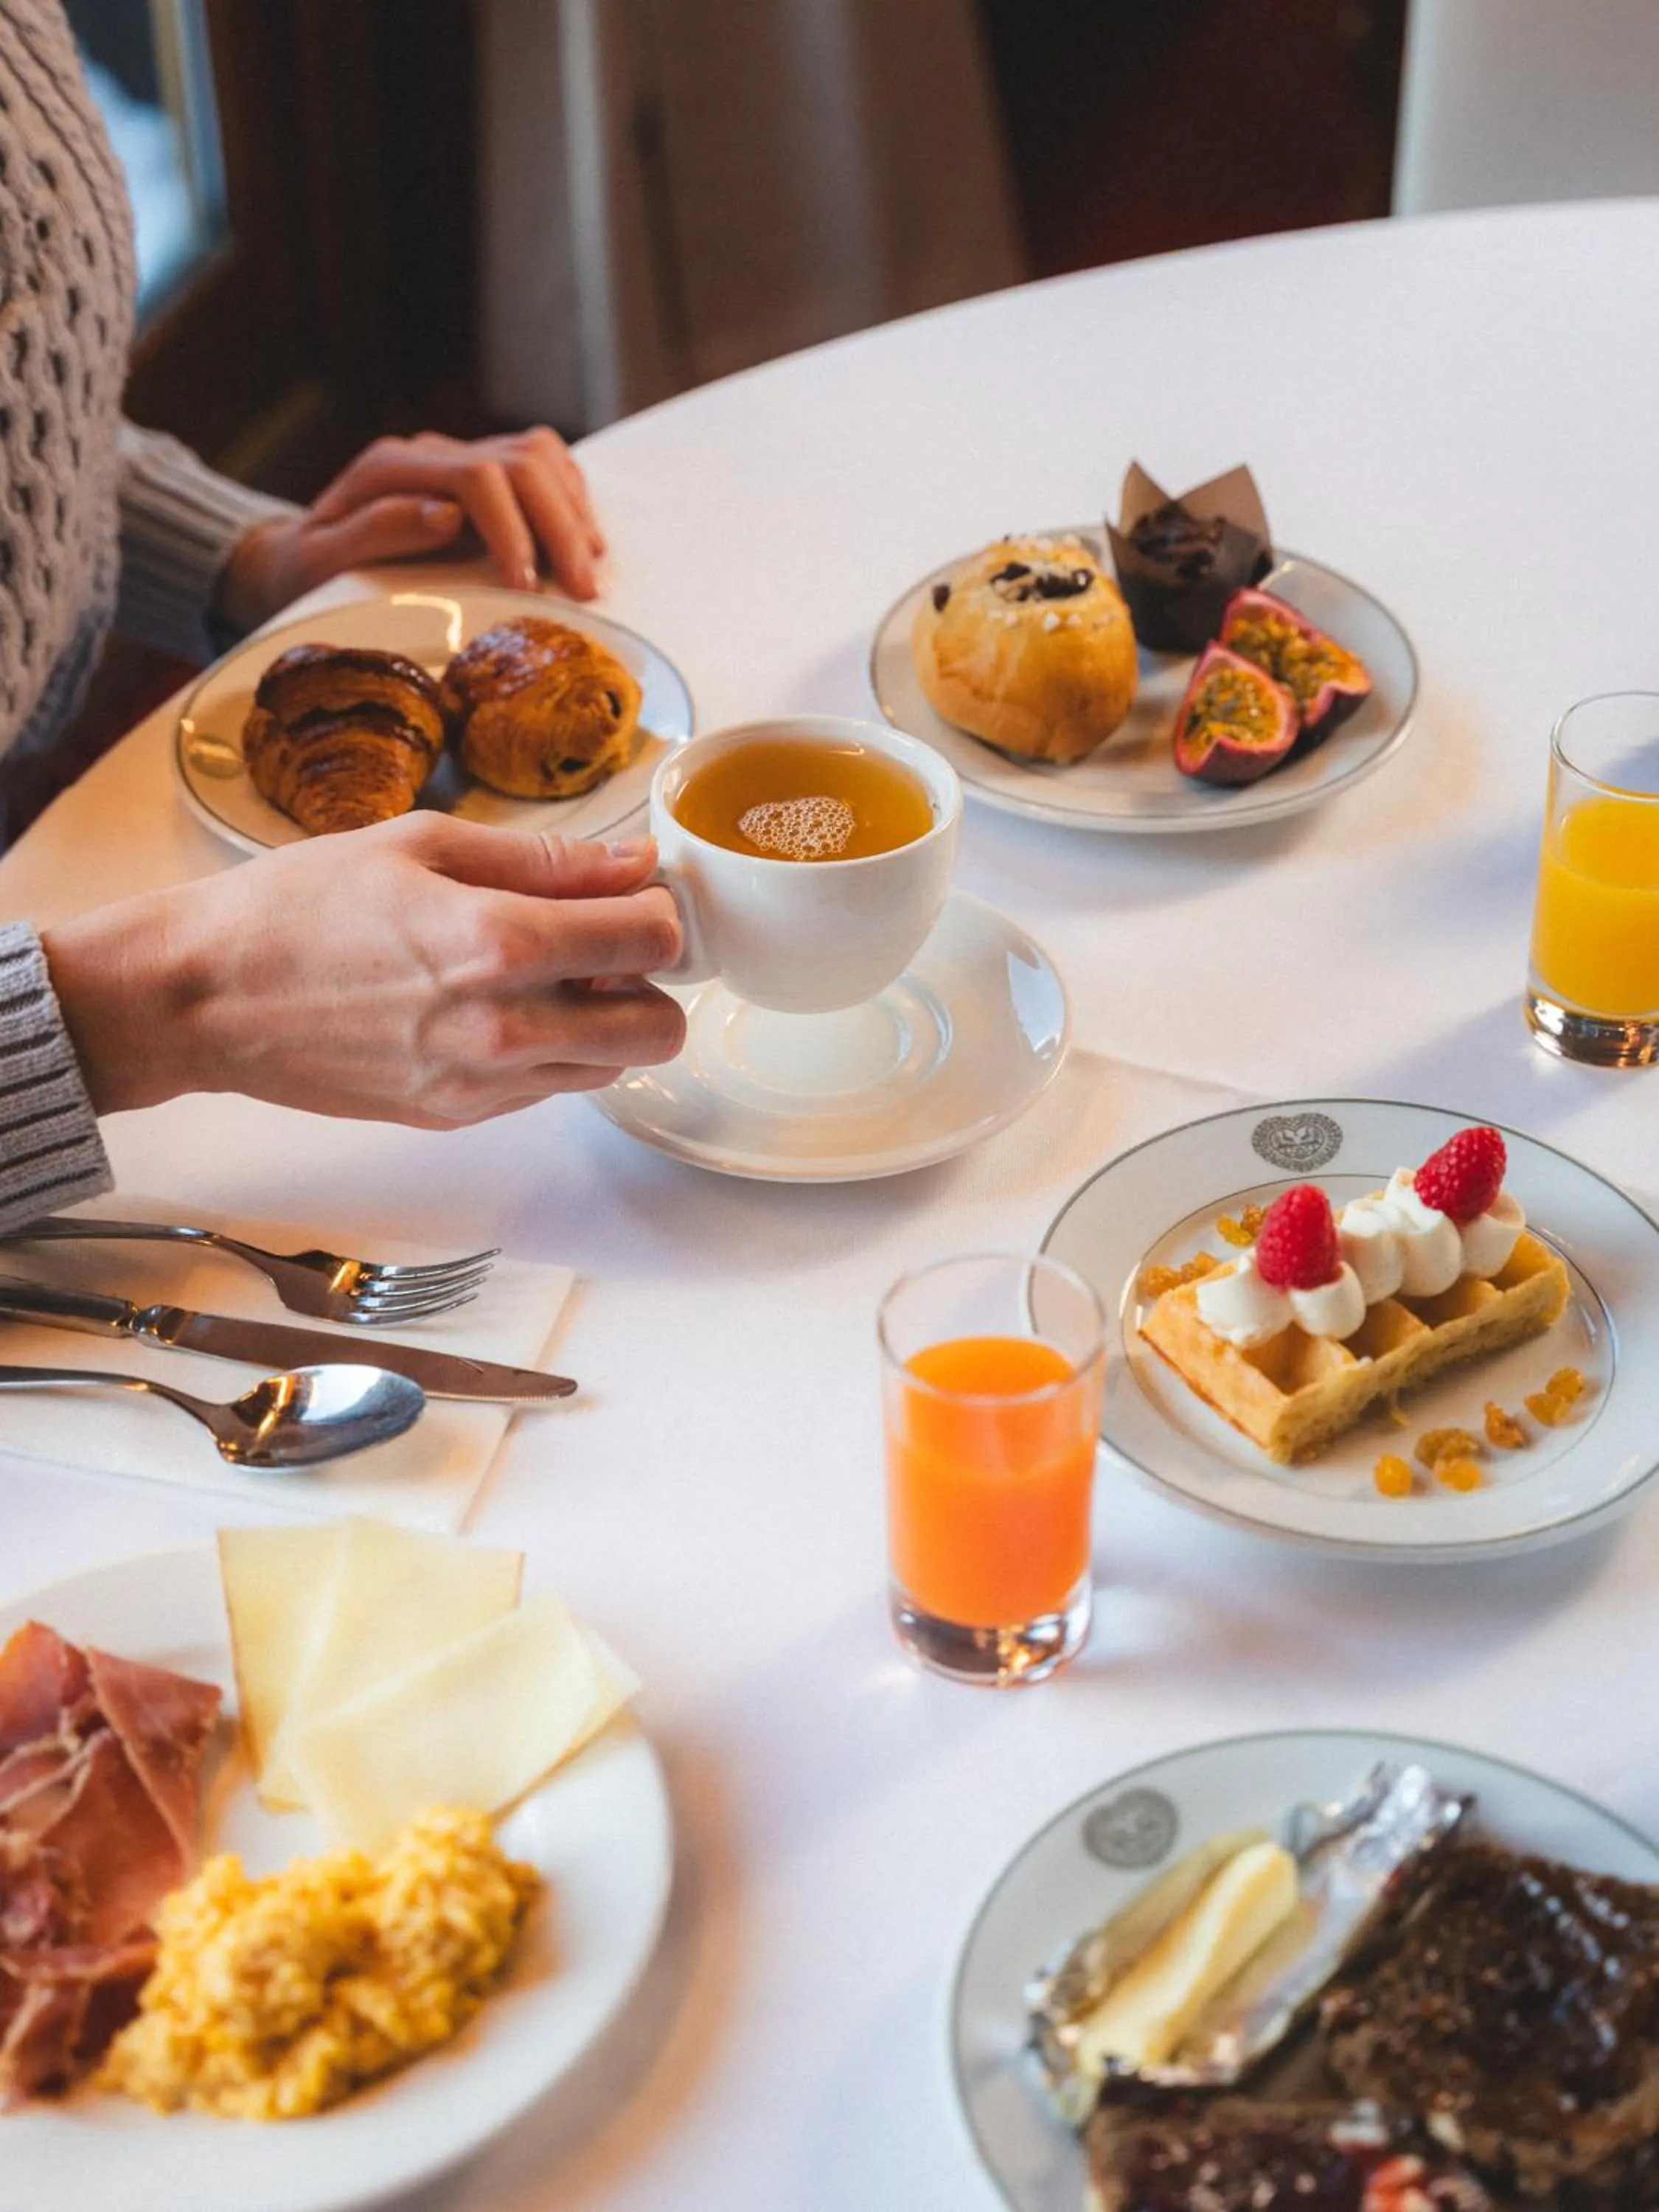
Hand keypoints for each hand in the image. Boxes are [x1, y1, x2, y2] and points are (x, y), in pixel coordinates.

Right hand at [43, 818, 683, 1128]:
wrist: (205, 997)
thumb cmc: (298, 907)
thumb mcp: (422, 845)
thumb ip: (545, 860)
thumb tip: (634, 863)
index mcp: (498, 943)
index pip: (652, 938)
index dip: (658, 909)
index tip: (633, 893)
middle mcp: (503, 1027)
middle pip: (659, 1029)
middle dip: (651, 982)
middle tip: (605, 944)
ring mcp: (482, 1084)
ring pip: (611, 1066)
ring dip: (603, 1021)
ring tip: (541, 974)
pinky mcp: (457, 1115)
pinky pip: (548, 1089)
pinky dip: (550, 1051)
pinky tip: (495, 1007)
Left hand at [216, 427, 606, 631]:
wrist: (301, 557)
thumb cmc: (308, 572)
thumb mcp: (320, 562)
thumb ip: (377, 531)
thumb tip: (448, 515)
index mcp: (391, 468)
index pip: (477, 477)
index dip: (512, 530)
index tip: (529, 586)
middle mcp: (431, 452)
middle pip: (522, 461)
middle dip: (560, 525)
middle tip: (584, 589)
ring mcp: (459, 456)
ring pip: (541, 455)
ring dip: (573, 511)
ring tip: (588, 569)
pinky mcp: (482, 472)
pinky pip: (544, 465)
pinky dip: (571, 501)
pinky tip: (581, 544)